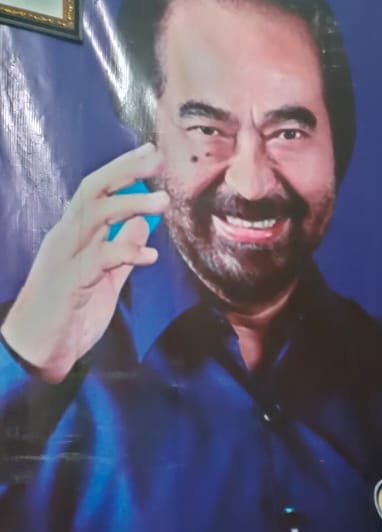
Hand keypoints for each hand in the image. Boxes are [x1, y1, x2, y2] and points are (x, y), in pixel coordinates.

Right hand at [0, 142, 170, 382]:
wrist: (40, 348)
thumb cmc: (70, 312)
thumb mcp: (104, 277)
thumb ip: (121, 251)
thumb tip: (143, 227)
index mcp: (75, 235)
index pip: (97, 191)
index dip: (123, 170)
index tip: (152, 153)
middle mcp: (67, 238)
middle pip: (93, 191)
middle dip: (124, 170)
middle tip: (156, 157)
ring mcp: (66, 258)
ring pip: (94, 216)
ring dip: (130, 205)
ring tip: (163, 201)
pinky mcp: (71, 283)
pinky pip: (99, 260)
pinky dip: (125, 253)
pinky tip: (150, 258)